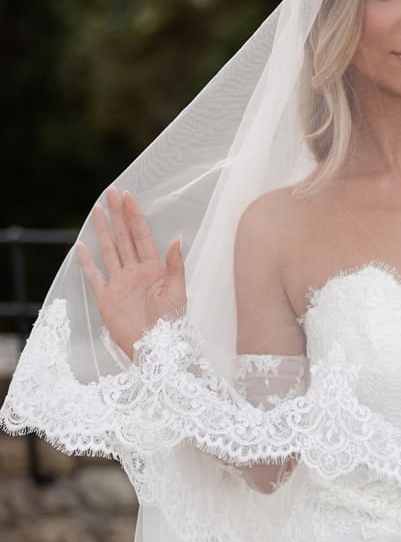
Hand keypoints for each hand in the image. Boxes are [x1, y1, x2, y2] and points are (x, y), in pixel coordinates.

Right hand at [74, 188, 186, 360]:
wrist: (155, 349)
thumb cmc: (171, 324)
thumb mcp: (177, 292)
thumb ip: (175, 265)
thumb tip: (177, 238)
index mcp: (154, 269)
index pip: (142, 236)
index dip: (135, 216)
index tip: (128, 196)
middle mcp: (135, 272)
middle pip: (124, 237)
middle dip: (118, 215)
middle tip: (111, 192)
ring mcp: (119, 283)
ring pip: (109, 250)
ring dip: (103, 231)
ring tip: (97, 210)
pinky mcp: (106, 297)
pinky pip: (95, 275)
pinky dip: (87, 262)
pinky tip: (82, 246)